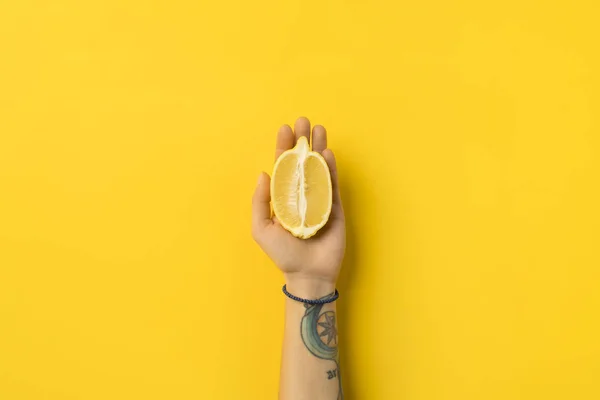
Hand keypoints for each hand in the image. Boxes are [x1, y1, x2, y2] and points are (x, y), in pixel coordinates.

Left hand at [252, 117, 345, 297]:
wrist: (308, 273)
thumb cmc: (283, 253)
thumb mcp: (261, 228)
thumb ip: (261, 202)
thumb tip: (263, 173)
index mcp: (283, 197)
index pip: (283, 167)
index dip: (283, 147)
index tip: (284, 128)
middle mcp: (301, 194)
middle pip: (302, 162)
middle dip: (302, 141)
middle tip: (303, 120)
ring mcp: (319, 199)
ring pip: (319, 168)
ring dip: (318, 147)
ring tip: (318, 128)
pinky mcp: (335, 207)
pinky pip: (332, 183)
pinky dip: (330, 167)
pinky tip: (327, 152)